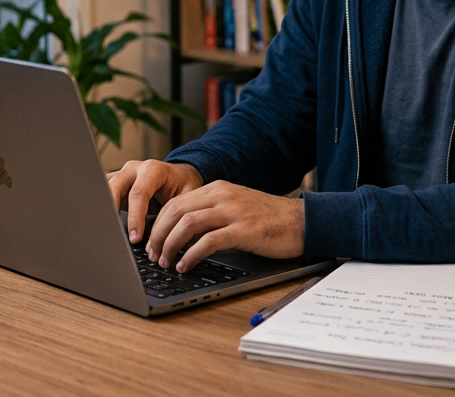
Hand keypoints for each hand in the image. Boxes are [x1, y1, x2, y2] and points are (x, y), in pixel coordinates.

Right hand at [106, 159, 203, 242]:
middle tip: (114, 236)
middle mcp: (134, 169)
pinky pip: (101, 193)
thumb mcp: (187, 196)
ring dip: (102, 209)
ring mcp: (122, 174)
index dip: (135, 217)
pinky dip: (100, 208)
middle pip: (114, 187)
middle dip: (112, 212)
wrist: (178, 176)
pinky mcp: (115, 184)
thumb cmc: (183, 186)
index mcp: (152, 169)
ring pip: (103, 188)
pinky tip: (100, 224)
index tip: (135, 238)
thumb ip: (178, 210)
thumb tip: (169, 235)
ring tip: (103, 231)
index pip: (138, 193)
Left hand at [145, 180, 304, 272]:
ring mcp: (233, 211)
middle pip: (176, 211)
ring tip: (166, 262)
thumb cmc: (269, 220)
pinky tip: (186, 266)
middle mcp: (223, 196)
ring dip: (171, 245)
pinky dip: (191, 255)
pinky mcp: (244, 230)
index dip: (158, 224)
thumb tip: (181, 235)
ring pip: (187, 224)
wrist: (302, 221)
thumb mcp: (236, 209)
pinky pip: (208, 241)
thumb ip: (211, 215)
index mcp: (218, 189)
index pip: (176, 202)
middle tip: (153, 255)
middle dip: (159, 235)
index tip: (152, 243)